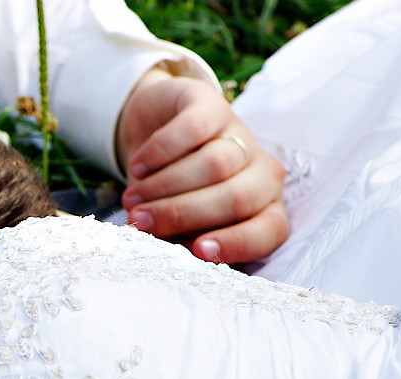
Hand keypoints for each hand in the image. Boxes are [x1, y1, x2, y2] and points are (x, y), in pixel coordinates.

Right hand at [116, 68, 287, 263]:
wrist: (152, 134)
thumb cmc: (171, 193)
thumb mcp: (179, 223)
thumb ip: (182, 238)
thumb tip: (171, 252)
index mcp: (264, 210)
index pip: (268, 231)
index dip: (236, 243)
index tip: (198, 251)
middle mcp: (262, 173)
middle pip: (236, 198)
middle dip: (182, 214)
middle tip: (139, 221)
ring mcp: (241, 135)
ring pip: (215, 165)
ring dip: (165, 186)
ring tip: (132, 198)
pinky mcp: (213, 104)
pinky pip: (193, 130)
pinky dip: (159, 153)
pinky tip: (139, 166)